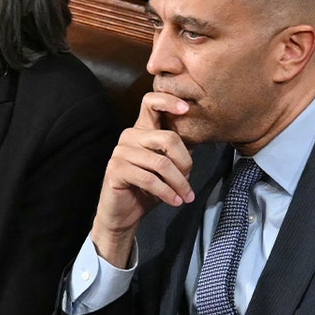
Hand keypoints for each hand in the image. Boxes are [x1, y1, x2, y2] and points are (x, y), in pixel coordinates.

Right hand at [90, 92, 194, 267]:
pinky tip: (174, 201)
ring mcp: (120, 152)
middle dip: (185, 163)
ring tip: (185, 196)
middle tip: (189, 181)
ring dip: (179, 183)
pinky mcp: (116, 170)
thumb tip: (198, 137)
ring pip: (161, 163)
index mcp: (142, 130)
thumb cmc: (147, 189)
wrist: (124, 214)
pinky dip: (166, 192)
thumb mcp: (168, 167)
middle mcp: (130, 136)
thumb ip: (178, 151)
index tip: (186, 108)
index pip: (151, 102)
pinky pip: (149, 179)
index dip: (169, 100)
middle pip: (167, 138)